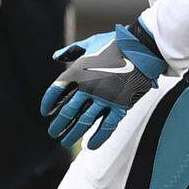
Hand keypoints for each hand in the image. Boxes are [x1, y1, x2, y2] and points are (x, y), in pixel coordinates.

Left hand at [41, 20, 166, 148]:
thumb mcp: (91, 42)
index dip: (48, 103)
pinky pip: (107, 127)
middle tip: (53, 133)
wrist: (142, 47)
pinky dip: (98, 138)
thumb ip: (72, 51)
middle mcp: (88, 87)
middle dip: (58, 125)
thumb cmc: (116, 42)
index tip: (46, 112)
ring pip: (84, 122)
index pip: (56, 91)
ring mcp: (104, 98)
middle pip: (67, 111)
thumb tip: (56, 57)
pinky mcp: (120, 106)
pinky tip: (91, 146)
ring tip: (65, 142)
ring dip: (72, 134)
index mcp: (78, 70)